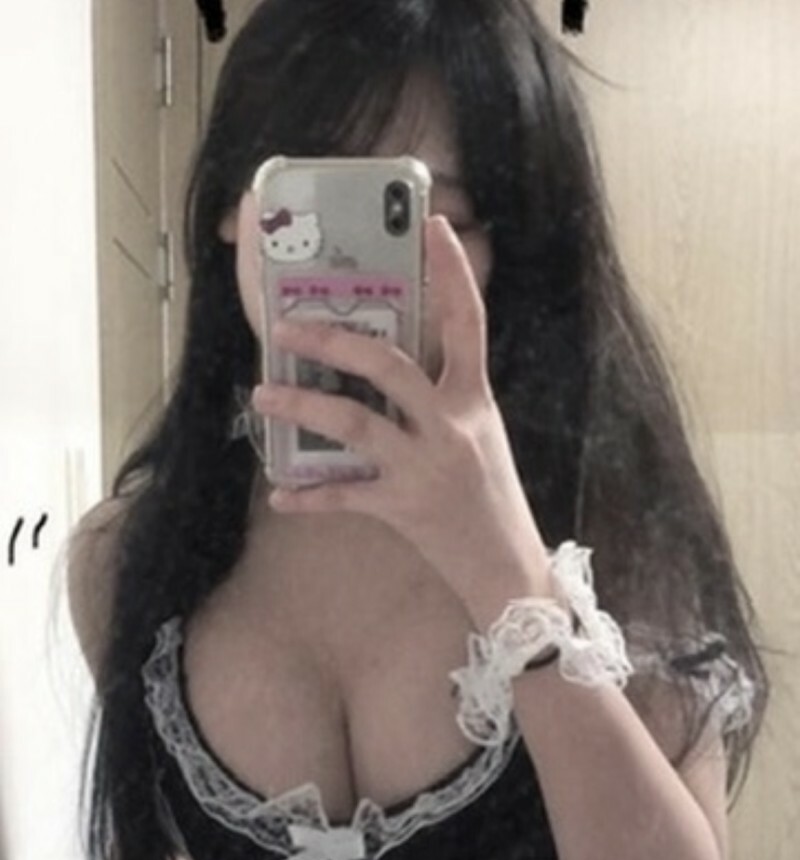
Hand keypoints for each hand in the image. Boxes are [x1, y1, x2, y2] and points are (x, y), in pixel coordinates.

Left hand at [252, 215, 550, 612]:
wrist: (507, 569)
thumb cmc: (491, 500)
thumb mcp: (480, 436)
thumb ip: (443, 400)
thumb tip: (389, 365)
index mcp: (474, 400)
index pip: (469, 322)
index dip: (453, 272)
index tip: (433, 226)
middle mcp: (451, 426)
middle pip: (389, 366)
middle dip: (333, 343)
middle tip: (287, 327)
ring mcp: (426, 468)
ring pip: (355, 425)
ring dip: (302, 408)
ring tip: (263, 394)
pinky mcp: (404, 509)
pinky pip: (346, 497)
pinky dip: (310, 497)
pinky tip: (281, 495)